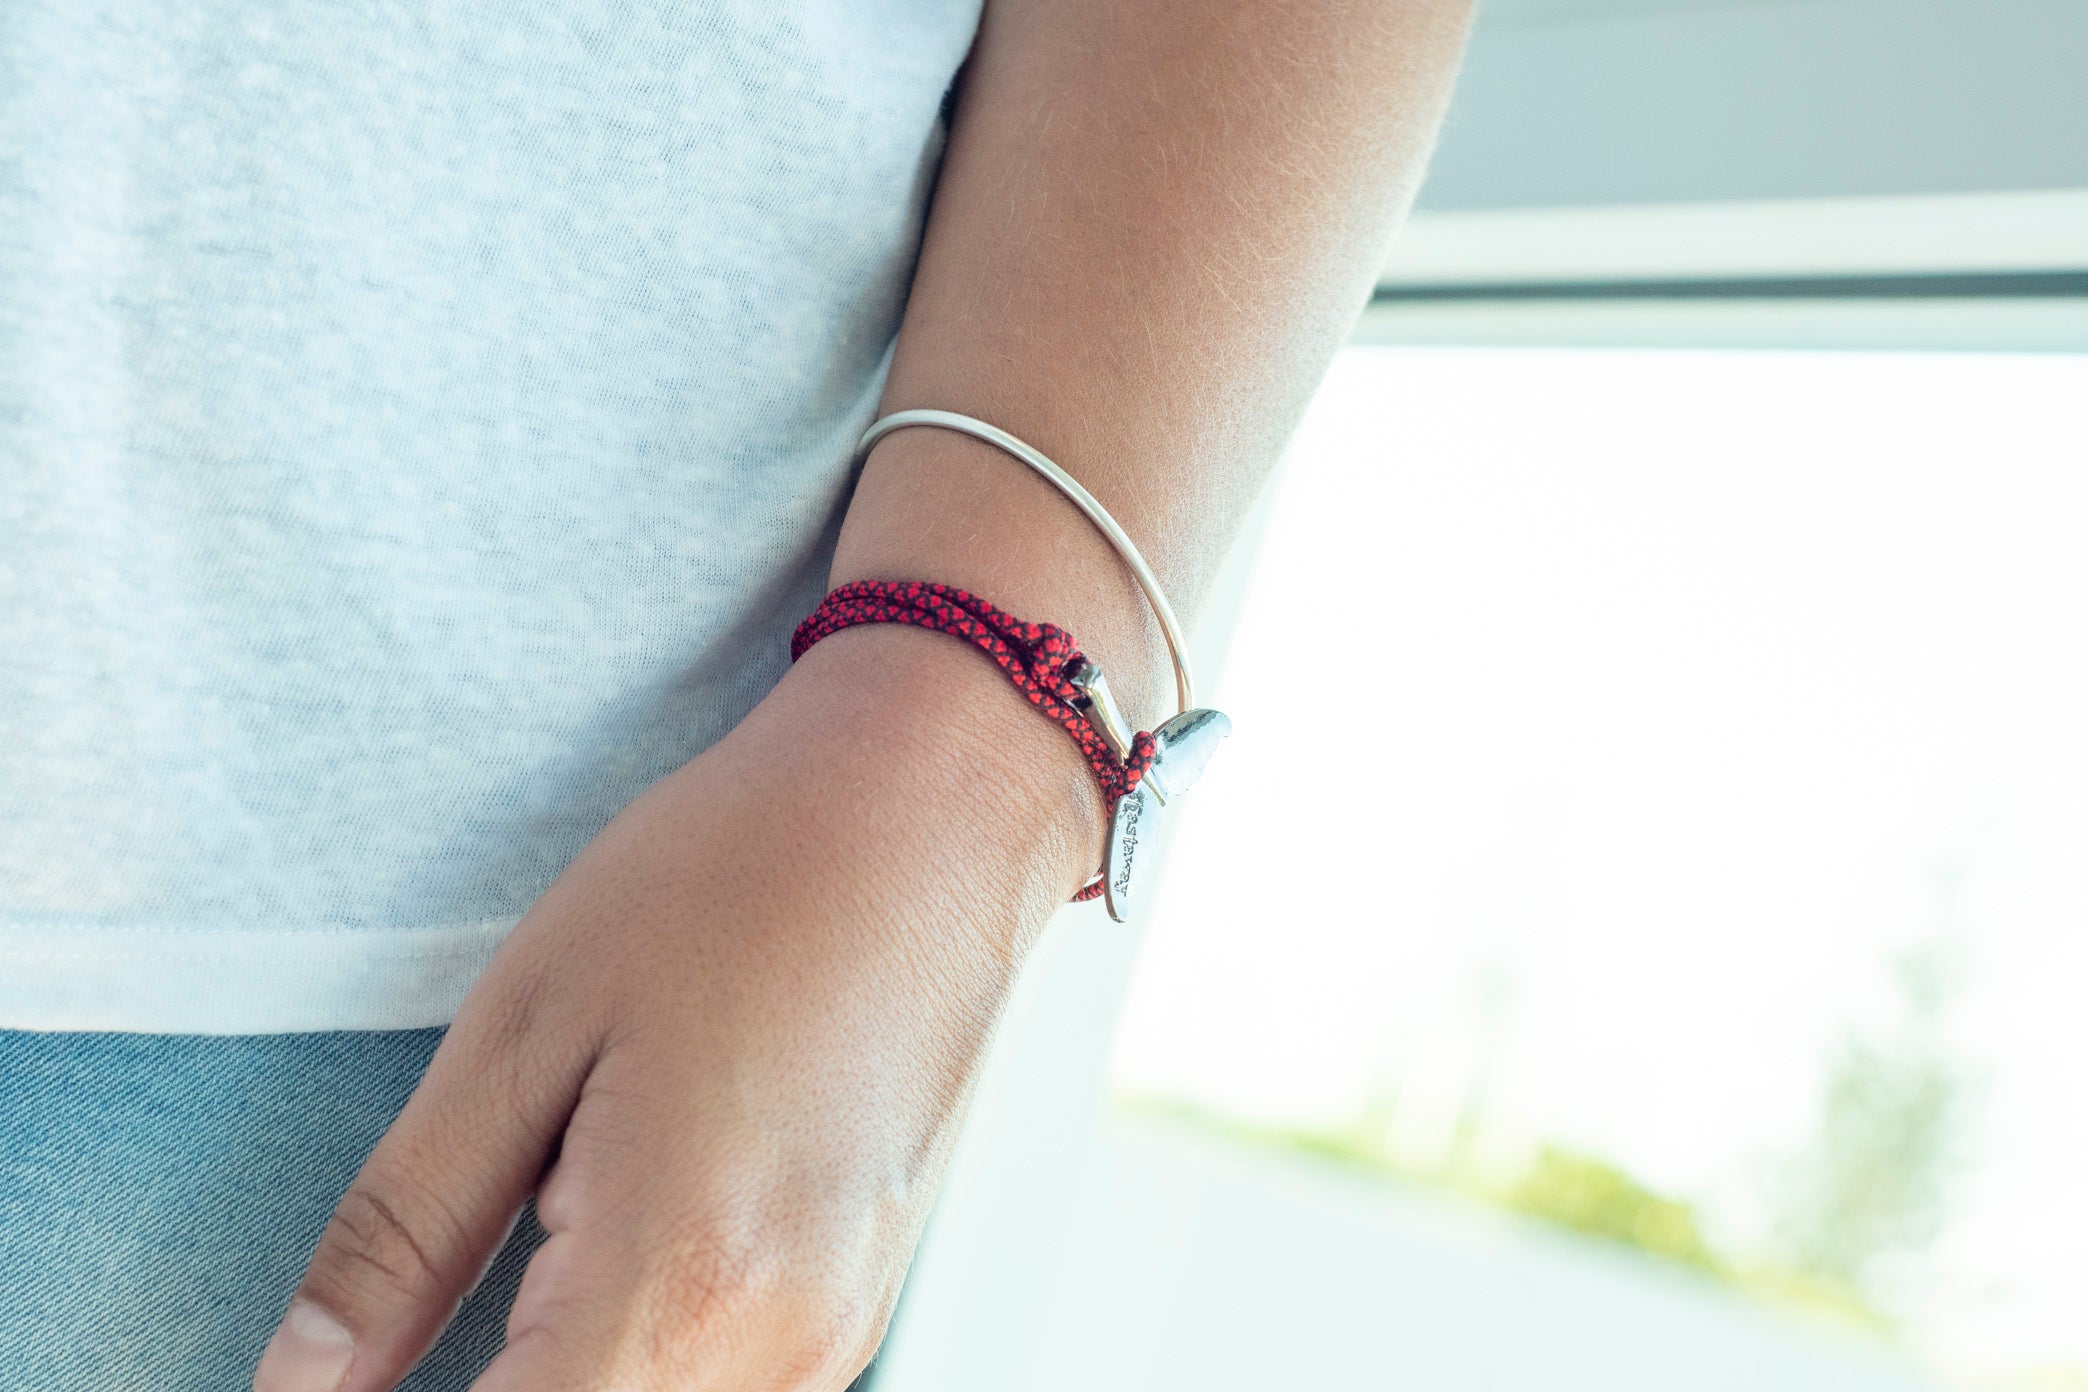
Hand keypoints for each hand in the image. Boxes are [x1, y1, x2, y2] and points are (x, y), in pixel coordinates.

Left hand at [253, 623, 1103, 1390]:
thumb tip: (300, 1380)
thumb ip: (401, 1234)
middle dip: (491, 1379)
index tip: (339, 1374)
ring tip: (550, 1210)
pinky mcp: (857, 1305)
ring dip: (562, 1367)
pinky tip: (616, 1228)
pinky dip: (634, 1352)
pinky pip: (719, 1386)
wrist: (930, 809)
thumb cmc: (740, 875)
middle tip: (483, 1230)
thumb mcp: (524, 1028)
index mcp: (679, 1281)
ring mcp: (837, 1334)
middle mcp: (783, 1345)